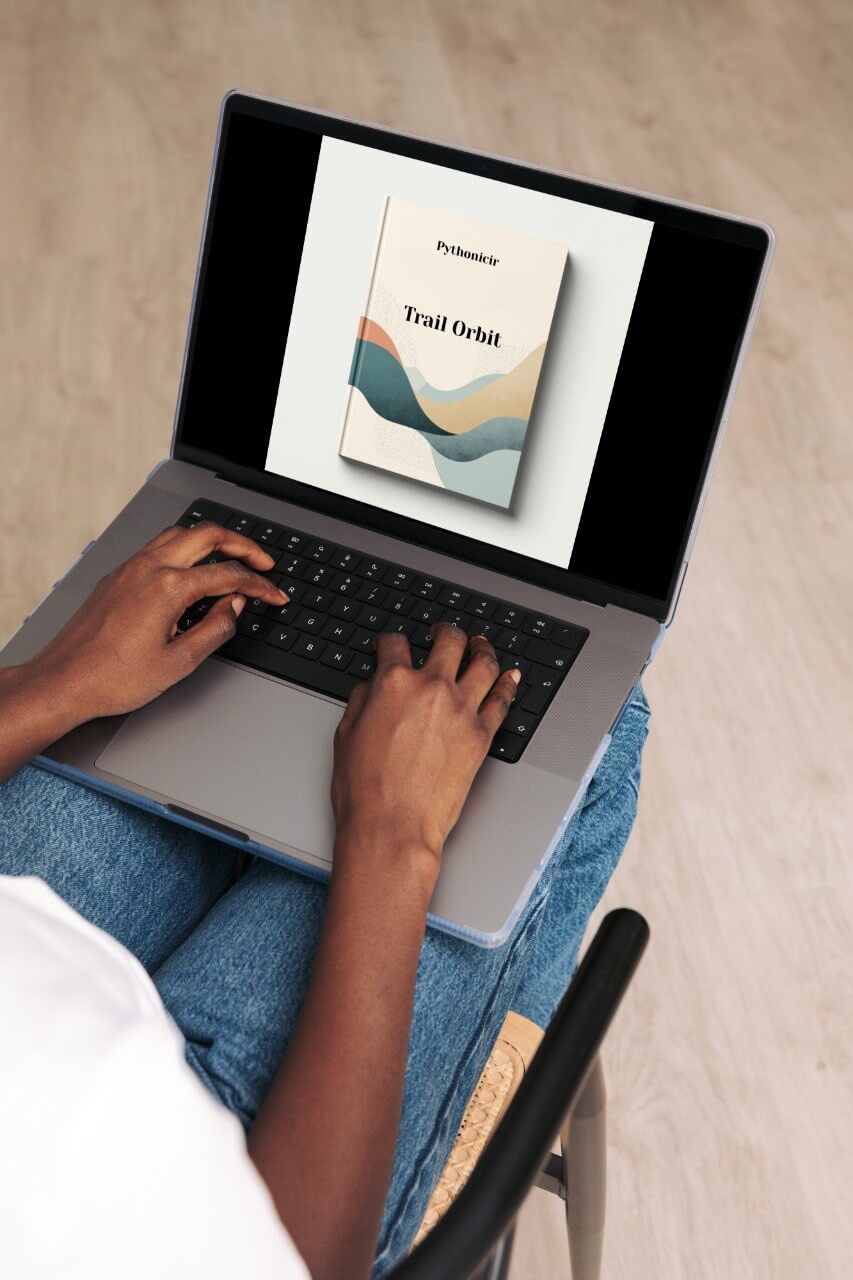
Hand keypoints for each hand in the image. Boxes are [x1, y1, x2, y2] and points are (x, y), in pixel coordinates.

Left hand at [24, 521, 286, 722]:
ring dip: (212, 540)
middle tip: (263, 562)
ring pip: (180, 533)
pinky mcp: (117, 576)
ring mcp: (130, 568)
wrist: (63, 682)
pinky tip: (190, 568)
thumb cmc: (112, 678)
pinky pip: (158, 546)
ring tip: (231, 556)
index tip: (274, 595)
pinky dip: (184, 548)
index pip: (229, 576)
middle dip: (243, 545)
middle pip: (208, 534)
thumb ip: (215, 629)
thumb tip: (234, 607)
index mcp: (168, 587)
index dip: (260, 585)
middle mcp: (148, 568)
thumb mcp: (179, 663)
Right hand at [331, 622, 520, 885]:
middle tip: (442, 631)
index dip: (388, 640)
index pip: (394, 643)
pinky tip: (511, 676)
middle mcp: (432, 688)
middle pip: (449, 640)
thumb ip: (361, 700)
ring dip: (482, 648)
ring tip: (480, 645)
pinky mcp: (482, 735)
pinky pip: (503, 699)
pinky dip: (509, 683)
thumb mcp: (346, 734)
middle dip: (444, 630)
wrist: (392, 825)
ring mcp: (462, 709)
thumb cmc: (364, 789)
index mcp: (393, 682)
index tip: (388, 644)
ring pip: (484, 662)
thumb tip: (371, 687)